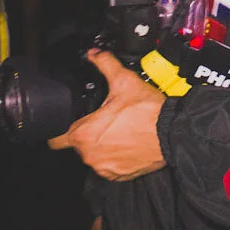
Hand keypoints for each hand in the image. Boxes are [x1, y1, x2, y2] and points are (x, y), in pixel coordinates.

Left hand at [48, 49, 166, 180]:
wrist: (173, 133)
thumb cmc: (148, 111)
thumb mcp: (124, 81)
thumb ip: (105, 64)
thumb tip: (94, 53)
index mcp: (85, 134)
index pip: (55, 139)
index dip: (59, 129)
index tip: (70, 122)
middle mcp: (90, 155)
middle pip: (78, 145)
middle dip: (88, 132)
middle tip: (105, 119)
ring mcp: (105, 168)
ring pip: (94, 155)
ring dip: (101, 145)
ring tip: (119, 130)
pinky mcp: (119, 175)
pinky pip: (108, 166)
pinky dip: (115, 156)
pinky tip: (127, 142)